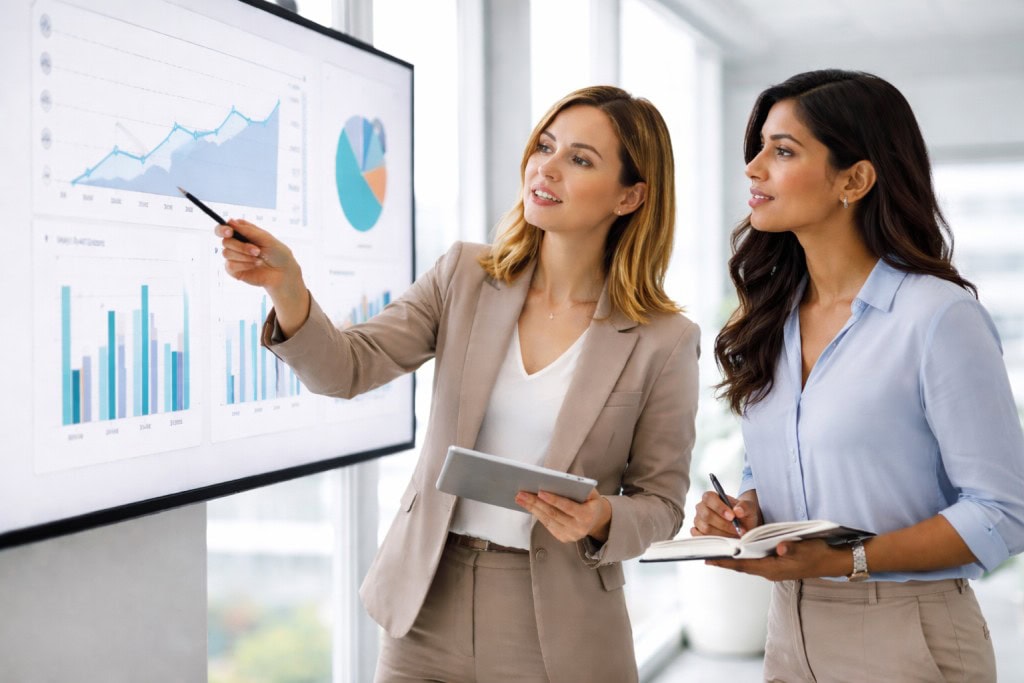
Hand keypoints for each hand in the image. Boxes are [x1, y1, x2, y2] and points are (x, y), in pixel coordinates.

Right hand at [216, 219, 308, 335]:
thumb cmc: (281, 256)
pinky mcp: (236, 273)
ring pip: (226, 253)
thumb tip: (232, 221)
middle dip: (241, 245)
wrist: (286, 276)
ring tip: (260, 260)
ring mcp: (235, 259)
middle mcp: (237, 246)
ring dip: (245, 256)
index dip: (221, 228)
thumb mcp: (268, 240)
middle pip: (224, 240)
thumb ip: (250, 231)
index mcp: (244, 235)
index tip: (226, 229)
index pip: (224, 228)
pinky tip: (255, 268)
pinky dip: (242, 266)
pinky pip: (229, 267)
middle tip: (258, 252)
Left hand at [516, 488, 610, 543]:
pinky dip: (537, 514)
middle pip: (553, 514)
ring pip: (547, 520)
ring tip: (520, 498)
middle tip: (521, 493)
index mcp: (587, 516)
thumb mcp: (592, 493)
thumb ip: (579, 488)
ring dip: (532, 509)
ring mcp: (570, 535)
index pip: (567, 507)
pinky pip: (547, 525)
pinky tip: (528, 506)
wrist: (597, 521)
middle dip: (536, 503)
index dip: (553, 500)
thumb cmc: (591, 502)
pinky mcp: (562, 538)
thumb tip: (558, 481)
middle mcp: (578, 528)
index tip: (540, 492)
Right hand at [691, 489, 759, 537]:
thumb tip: (738, 511)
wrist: (742, 525)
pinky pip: (700, 537)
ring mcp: (698, 521)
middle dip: (724, 524)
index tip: (732, 516)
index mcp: (711, 497)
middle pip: (706, 515)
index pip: (708, 498)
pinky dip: (714, 540)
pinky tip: (725, 539)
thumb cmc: (742, 514)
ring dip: (722, 534)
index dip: (719, 507)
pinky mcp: (698, 533)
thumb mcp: (748, 507)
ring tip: (734, 535)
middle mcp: (702, 508)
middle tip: (737, 529)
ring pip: (705, 528)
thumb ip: (744, 506)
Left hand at [706, 538, 849, 581]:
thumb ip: (793, 548)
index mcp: (773, 568)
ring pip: (747, 565)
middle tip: (704, 554)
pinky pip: (754, 563)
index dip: (726, 562)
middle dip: (724, 560)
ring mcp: (773, 570)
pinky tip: (736, 551)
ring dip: (732, 560)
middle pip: (741, 566)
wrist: (832, 561)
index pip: (744, 566)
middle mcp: (770, 571)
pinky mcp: (777, 566)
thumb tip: (782, 548)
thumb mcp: (806, 549)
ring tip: (715, 552)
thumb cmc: (818, 554)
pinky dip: (743, 558)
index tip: (708, 558)